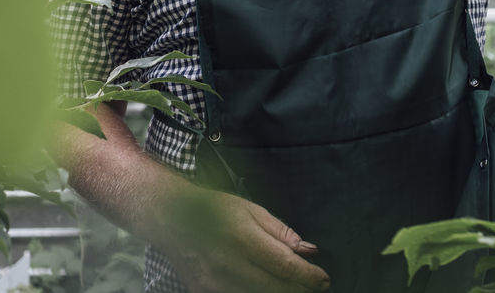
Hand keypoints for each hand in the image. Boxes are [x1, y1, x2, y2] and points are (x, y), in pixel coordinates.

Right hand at [160, 182, 330, 292]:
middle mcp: (226, 263)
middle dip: (300, 290)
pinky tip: (265, 287)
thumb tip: (309, 251)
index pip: (284, 265)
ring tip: (292, 288)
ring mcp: (212, 284)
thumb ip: (281, 232)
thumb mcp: (250, 210)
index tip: (323, 279)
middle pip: (274, 289)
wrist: (171, 220)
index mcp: (241, 237)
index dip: (308, 276)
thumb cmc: (213, 211)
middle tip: (315, 287)